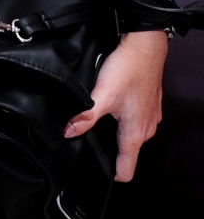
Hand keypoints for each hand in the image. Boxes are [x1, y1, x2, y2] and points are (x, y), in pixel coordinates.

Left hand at [64, 30, 166, 181]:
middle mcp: (146, 128)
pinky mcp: (149, 103)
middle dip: (109, 148)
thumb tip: (68, 131)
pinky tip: (113, 100)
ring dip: (116, 129)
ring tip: (101, 116)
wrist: (145, 44)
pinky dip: (124, 114)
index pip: (126, 170)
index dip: (110, 173)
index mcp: (135, 133)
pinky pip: (136, 118)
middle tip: (91, 135)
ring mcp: (150, 116)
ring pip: (131, 133)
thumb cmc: (129, 68)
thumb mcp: (103, 93)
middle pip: (127, 152)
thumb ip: (86, 115)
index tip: (96, 168)